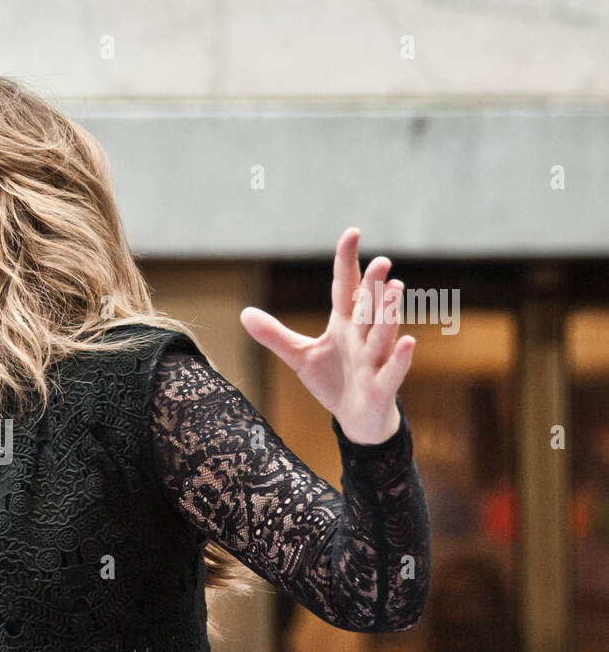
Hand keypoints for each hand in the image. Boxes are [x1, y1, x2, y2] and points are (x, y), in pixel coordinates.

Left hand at [239, 227, 414, 444]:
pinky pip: (392, 371)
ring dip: (388, 313)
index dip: (347, 262)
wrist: (355, 419)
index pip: (346, 287)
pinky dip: (399, 358)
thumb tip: (244, 313)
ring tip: (394, 288)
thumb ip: (276, 335)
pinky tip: (407, 341)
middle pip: (367, 308)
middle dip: (373, 286)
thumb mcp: (300, 356)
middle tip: (380, 261)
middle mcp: (363, 337)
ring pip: (382, 334)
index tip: (352, 233)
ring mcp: (374, 361)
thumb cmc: (334, 381)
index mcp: (346, 324)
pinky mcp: (381, 387)